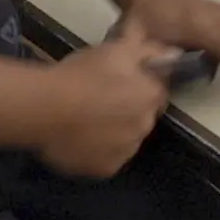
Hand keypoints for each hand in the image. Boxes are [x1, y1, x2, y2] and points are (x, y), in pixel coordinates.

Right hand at [36, 34, 174, 178]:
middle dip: (127, 110)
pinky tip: (79, 139)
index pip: (156, 92)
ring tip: (85, 121)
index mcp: (151, 97)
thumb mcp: (116, 49)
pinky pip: (106, 159)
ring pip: (125, 140)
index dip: (137, 86)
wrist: (45, 109)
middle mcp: (145, 127)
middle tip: (98, 100)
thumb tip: (174, 54)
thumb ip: (149, 51)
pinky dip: (96, 151)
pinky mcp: (104, 170)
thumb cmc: (82, 75)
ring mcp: (126, 151)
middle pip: (141, 118)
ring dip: (113, 132)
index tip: (117, 82)